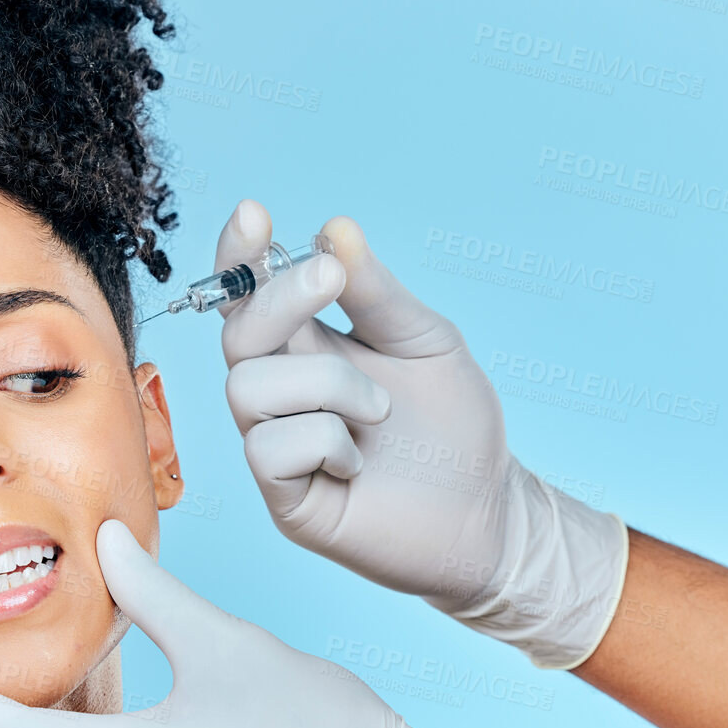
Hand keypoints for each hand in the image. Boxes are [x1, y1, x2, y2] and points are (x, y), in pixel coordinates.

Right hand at [214, 201, 627, 669]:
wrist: (490, 512)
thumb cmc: (453, 427)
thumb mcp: (426, 340)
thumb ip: (376, 292)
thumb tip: (334, 230)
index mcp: (307, 346)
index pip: (250, 294)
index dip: (240, 255)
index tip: (254, 214)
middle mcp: (281, 392)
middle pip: (236, 333)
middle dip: (279, 297)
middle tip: (330, 277)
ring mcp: (276, 445)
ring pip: (247, 390)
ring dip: (325, 386)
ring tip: (379, 412)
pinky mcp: (284, 498)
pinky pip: (268, 450)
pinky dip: (323, 442)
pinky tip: (357, 461)